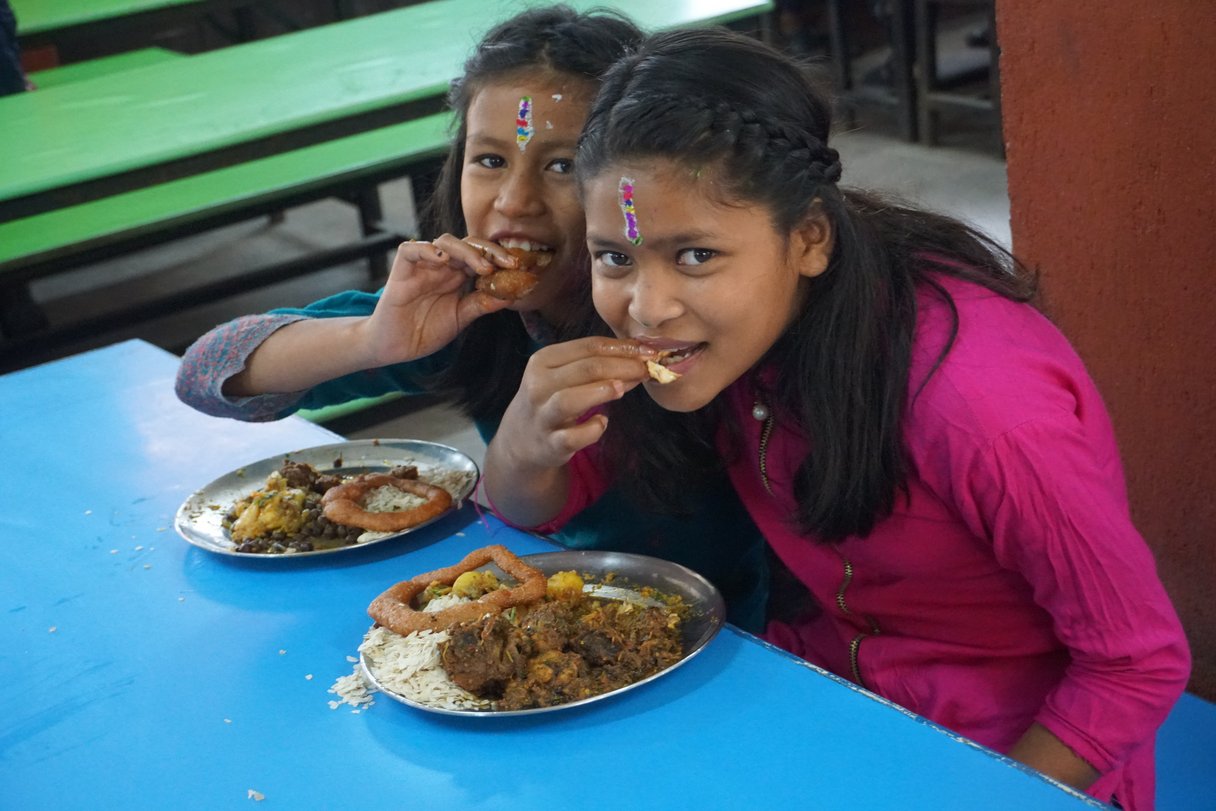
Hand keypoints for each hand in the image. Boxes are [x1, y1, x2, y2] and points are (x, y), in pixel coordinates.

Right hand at [361, 235, 515, 366]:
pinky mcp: (401, 270)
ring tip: (481, 266)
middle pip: (467, 244)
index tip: (518, 267)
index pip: (481, 256)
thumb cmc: (425, 331)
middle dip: (489, 251)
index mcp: (458, 275)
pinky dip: (426, 249)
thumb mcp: (461, 318)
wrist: (395, 347)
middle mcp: (442, 266)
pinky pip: (411, 249)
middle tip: (507, 263)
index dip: (499, 258)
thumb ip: (482, 304)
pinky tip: (442, 259)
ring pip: (444, 242)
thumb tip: (511, 294)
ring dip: (465, 251)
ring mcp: (422, 266)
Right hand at [483, 337, 656, 526]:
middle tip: (646, 370)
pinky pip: (573, 437)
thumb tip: (640, 357)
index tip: (648, 352)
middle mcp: (538, 385)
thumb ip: (597, 364)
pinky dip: (591, 429)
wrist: (521, 439)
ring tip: (622, 389)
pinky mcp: (550, 444)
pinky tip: (603, 423)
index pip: (588, 346)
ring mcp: (542, 416)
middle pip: (585, 369)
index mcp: (543, 360)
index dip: (622, 347)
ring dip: (600, 392)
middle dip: (622, 366)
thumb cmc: (551, 399)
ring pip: (569, 400)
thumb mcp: (564, 375)